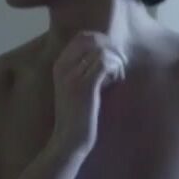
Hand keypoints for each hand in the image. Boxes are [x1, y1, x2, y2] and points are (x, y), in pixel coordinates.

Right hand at [51, 31, 126, 151]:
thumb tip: (108, 52)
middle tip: (119, 65)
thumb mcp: (76, 87)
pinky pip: (105, 63)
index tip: (111, 58)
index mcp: (60, 65)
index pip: (82, 37)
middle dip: (110, 48)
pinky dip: (116, 69)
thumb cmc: (77, 115)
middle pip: (92, 40)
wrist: (69, 140)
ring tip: (117, 77)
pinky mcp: (85, 87)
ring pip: (101, 50)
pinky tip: (117, 81)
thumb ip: (85, 68)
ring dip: (116, 61)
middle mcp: (63, 67)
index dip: (102, 42)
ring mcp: (73, 76)